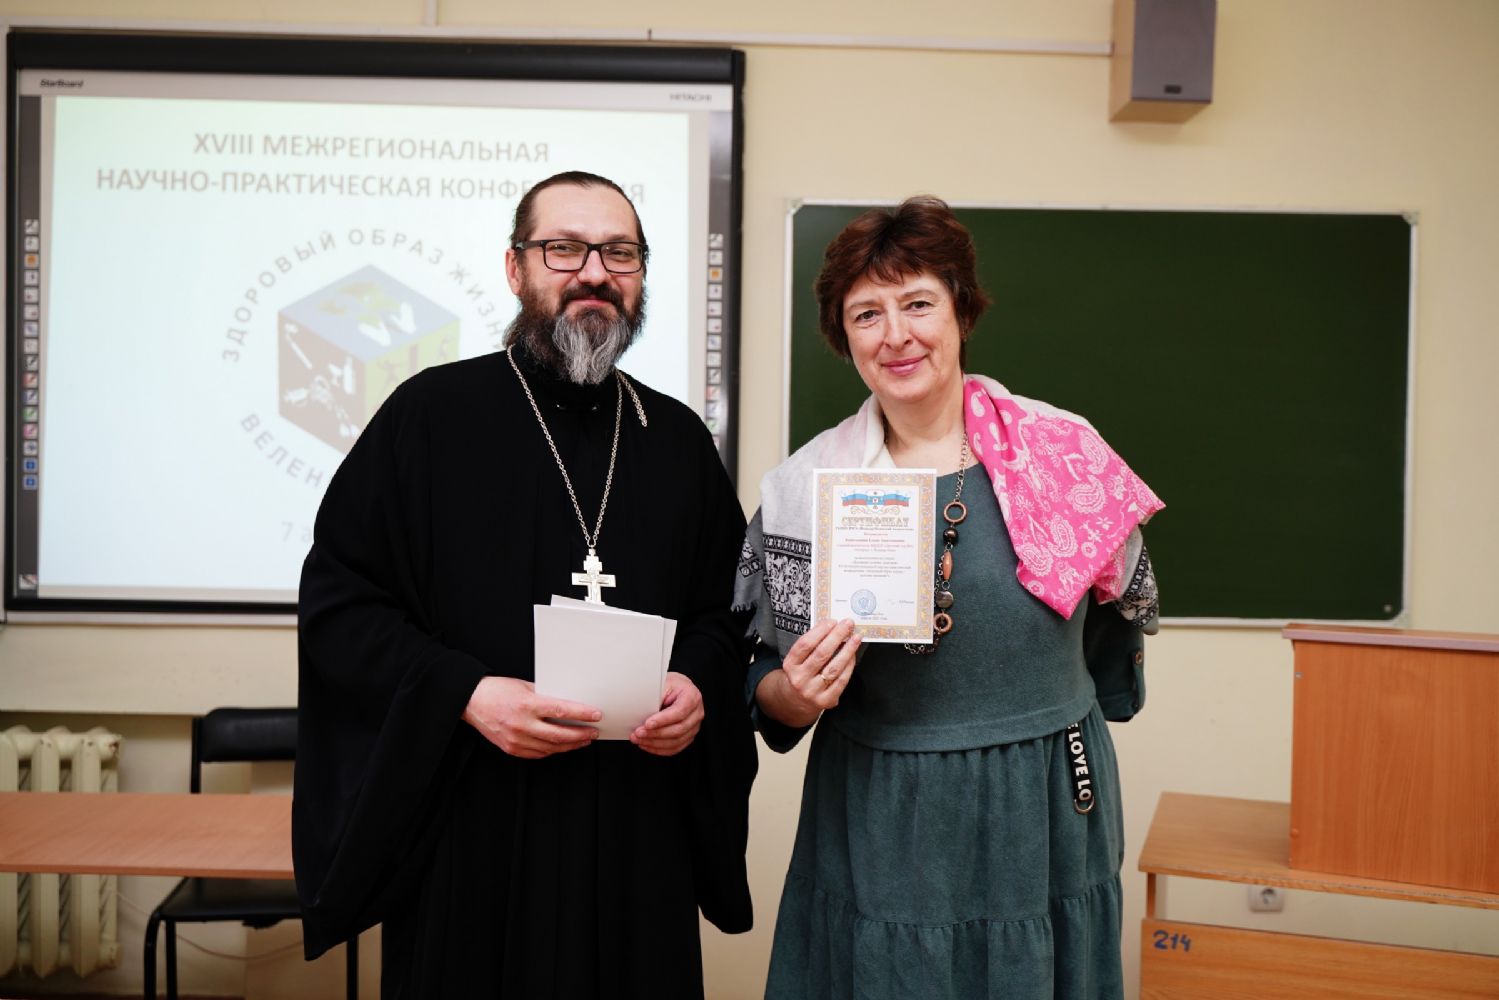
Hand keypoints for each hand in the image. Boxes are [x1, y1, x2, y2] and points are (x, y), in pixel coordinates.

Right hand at [462, 676, 600, 758]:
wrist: (472, 702)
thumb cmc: (498, 690)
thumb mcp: (525, 686)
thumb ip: (546, 695)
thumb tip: (569, 701)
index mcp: (527, 705)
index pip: (562, 712)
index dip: (582, 714)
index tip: (596, 715)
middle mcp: (522, 724)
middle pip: (560, 734)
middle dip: (581, 734)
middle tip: (594, 732)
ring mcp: (516, 739)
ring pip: (551, 747)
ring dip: (570, 745)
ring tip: (583, 740)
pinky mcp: (512, 749)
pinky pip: (538, 753)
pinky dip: (553, 750)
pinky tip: (562, 745)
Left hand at [631, 672, 703, 756]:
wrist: (677, 689)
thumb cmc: (670, 685)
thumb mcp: (662, 683)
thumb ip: (655, 696)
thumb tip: (640, 710)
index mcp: (692, 696)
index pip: (679, 712)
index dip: (663, 720)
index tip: (647, 724)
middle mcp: (697, 712)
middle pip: (678, 729)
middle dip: (655, 733)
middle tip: (638, 733)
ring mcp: (694, 726)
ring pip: (676, 741)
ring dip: (654, 743)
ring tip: (638, 739)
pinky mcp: (688, 736)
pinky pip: (675, 747)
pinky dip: (659, 749)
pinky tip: (647, 745)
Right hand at [758, 618, 860, 727]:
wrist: (795, 701)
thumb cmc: (800, 674)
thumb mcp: (797, 660)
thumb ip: (811, 646)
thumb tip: (832, 627)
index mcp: (790, 665)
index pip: (805, 645)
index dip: (819, 631)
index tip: (832, 621)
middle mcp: (799, 679)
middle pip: (821, 654)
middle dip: (837, 636)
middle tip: (848, 624)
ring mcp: (813, 691)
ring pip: (833, 668)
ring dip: (847, 650)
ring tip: (856, 638)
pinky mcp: (826, 700)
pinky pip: (841, 681)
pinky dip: (849, 666)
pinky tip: (853, 655)